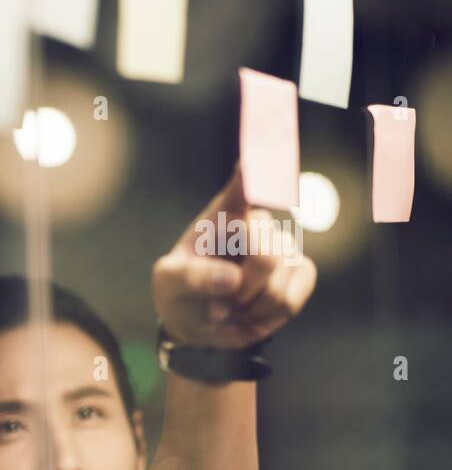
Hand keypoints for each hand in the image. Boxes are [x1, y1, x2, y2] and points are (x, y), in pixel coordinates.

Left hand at [152, 164, 317, 348]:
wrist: (201, 324)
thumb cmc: (181, 292)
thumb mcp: (169, 284)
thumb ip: (192, 278)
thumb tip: (231, 279)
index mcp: (223, 214)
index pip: (246, 185)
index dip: (265, 163)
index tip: (276, 144)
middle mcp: (258, 223)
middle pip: (266, 254)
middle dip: (240, 287)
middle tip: (219, 296)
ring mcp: (283, 247)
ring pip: (278, 284)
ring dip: (249, 306)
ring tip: (231, 303)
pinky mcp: (300, 273)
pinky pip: (293, 298)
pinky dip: (266, 316)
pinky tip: (250, 311)